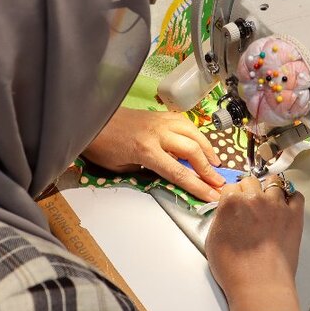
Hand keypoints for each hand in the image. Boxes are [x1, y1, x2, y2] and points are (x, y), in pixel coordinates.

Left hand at [83, 108, 225, 201]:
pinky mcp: (158, 114)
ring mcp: (159, 121)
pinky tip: (200, 141)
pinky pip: (183, 122)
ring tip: (215, 162)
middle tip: (219, 182)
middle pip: (192, 150)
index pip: (179, 172)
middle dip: (208, 169)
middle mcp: (157, 133)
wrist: (90, 118)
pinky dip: (195, 132)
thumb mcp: (121, 168)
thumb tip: (168, 173)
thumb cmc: (101, 147)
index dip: (198, 186)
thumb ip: (147, 170)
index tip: (213, 196)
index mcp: (146, 151)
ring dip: (207, 148)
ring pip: (192, 132)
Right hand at [205, 175, 304, 310]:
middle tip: (249, 205)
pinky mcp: (295, 216)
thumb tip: (227, 214)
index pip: (230, 187)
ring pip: (275, 183)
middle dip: (248, 190)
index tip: (233, 204)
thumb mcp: (212, 240)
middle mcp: (255, 198)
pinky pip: (297, 195)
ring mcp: (277, 205)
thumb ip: (220, 219)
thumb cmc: (234, 269)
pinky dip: (291, 198)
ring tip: (268, 204)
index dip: (231, 196)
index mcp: (232, 202)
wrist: (259, 285)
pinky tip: (285, 206)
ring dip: (269, 191)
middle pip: (251, 181)